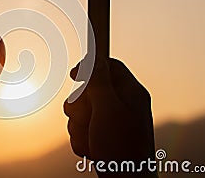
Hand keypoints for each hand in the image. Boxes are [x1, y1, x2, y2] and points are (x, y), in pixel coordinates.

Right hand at [64, 57, 156, 176]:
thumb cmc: (121, 148)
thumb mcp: (107, 108)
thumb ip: (98, 81)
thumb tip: (94, 56)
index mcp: (130, 92)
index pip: (109, 65)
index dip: (90, 66)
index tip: (74, 75)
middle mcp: (121, 104)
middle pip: (89, 89)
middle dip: (80, 105)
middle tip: (89, 118)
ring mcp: (111, 121)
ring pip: (81, 110)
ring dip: (79, 125)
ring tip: (92, 138)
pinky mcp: (101, 134)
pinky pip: (80, 127)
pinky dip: (81, 138)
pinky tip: (92, 148)